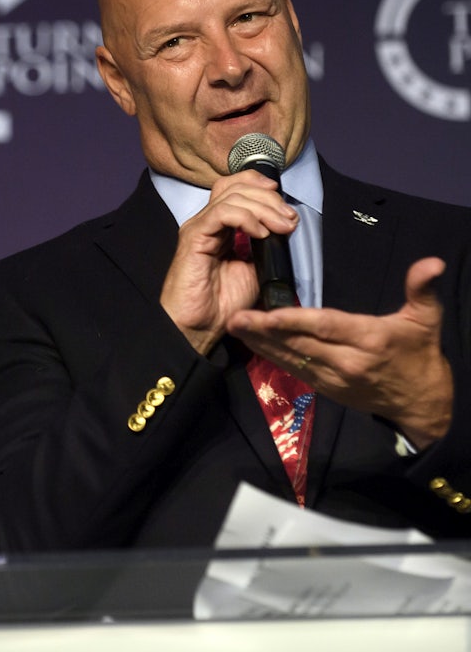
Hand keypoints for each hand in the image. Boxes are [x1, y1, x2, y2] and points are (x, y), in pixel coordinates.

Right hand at [161, 170, 299, 354]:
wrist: (200, 326)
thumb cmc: (223, 304)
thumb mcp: (255, 269)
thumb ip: (265, 245)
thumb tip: (285, 225)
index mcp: (220, 226)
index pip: (236, 187)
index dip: (260, 186)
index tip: (285, 205)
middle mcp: (207, 222)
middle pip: (236, 187)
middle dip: (269, 199)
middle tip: (290, 219)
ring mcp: (199, 228)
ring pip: (232, 197)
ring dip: (264, 208)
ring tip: (282, 227)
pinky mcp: (194, 237)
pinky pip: (222, 214)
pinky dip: (246, 218)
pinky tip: (261, 233)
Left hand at [228, 257, 452, 447]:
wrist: (421, 402)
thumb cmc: (420, 353)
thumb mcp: (427, 320)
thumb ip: (422, 289)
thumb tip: (432, 263)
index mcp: (369, 339)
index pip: (326, 327)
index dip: (295, 321)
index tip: (268, 313)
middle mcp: (347, 361)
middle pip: (300, 343)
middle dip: (265, 330)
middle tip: (235, 315)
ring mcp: (333, 378)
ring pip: (291, 358)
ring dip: (260, 343)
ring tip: (233, 326)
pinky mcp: (324, 388)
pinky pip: (293, 369)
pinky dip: (271, 356)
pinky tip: (251, 342)